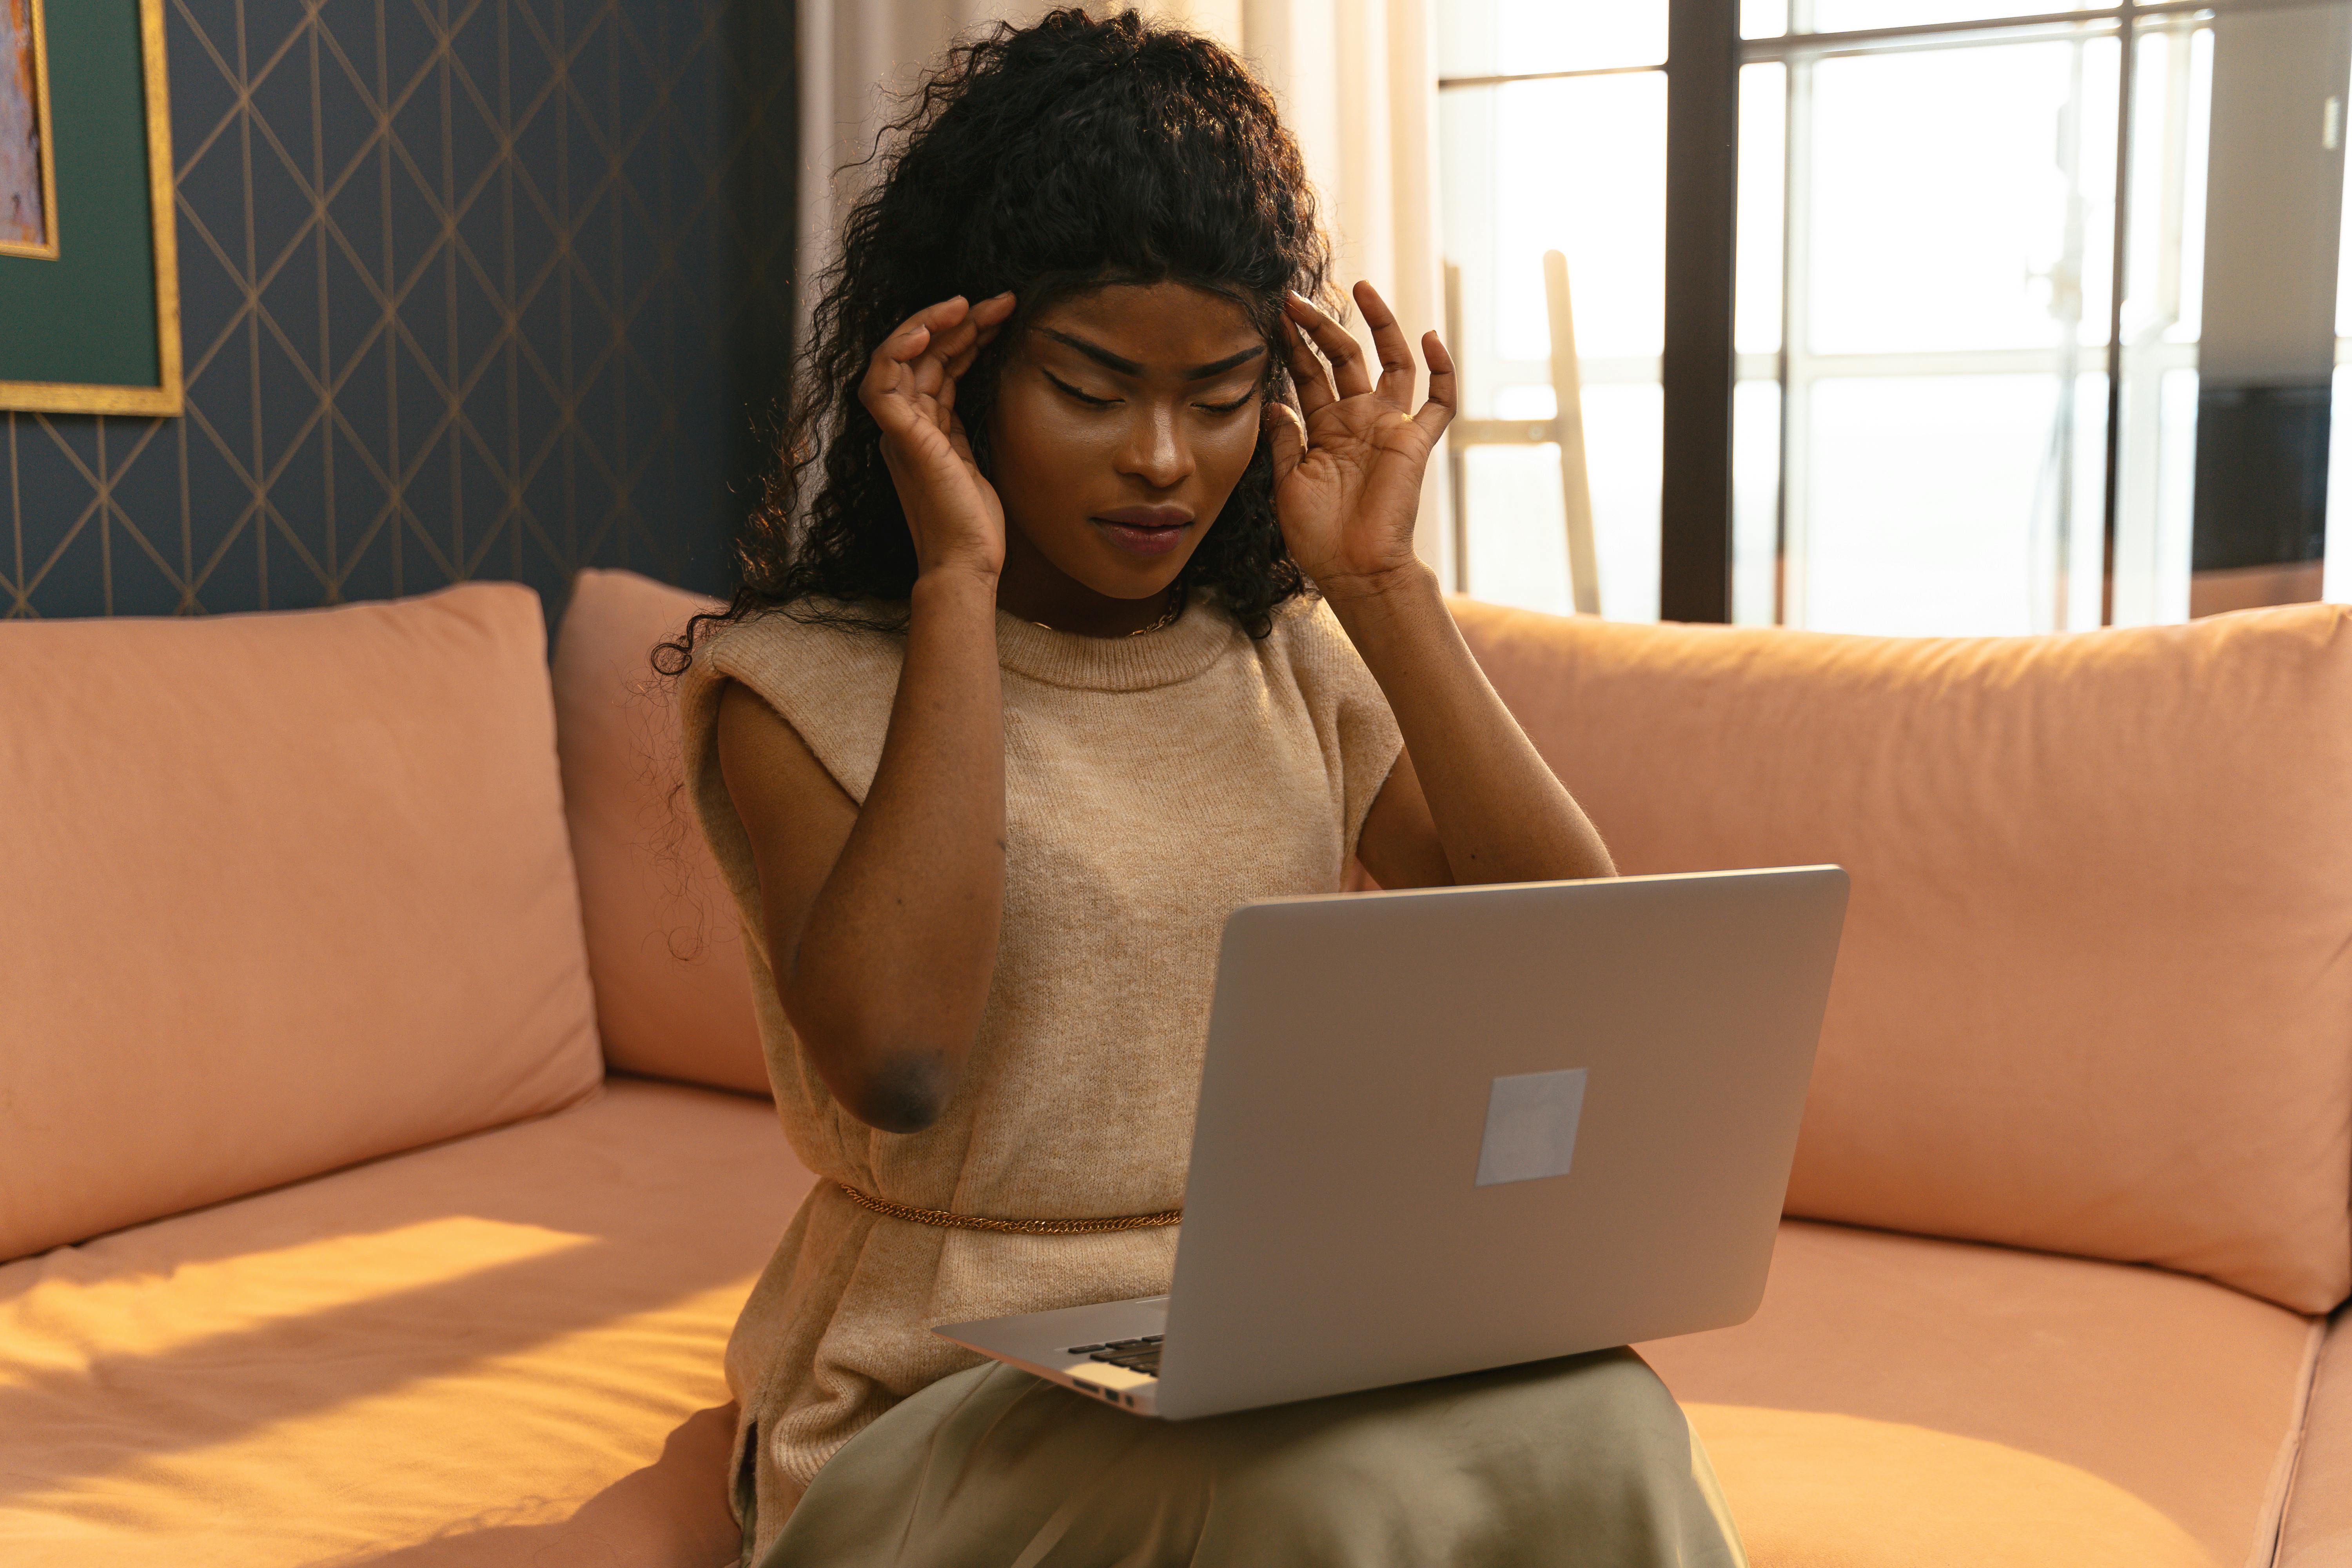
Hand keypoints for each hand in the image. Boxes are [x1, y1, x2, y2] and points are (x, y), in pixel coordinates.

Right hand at [861, 292, 1017, 581]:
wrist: (969, 562)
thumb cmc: (975, 522)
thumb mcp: (977, 458)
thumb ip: (968, 424)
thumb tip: (990, 386)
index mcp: (924, 428)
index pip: (938, 366)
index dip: (966, 336)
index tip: (1000, 317)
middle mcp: (906, 424)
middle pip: (922, 355)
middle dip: (958, 322)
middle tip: (999, 302)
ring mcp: (899, 431)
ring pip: (900, 358)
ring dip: (934, 324)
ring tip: (973, 305)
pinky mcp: (900, 438)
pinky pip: (881, 384)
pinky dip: (897, 351)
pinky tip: (928, 330)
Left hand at [1266, 281, 1454, 598]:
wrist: (1354, 569)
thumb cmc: (1318, 535)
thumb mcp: (1288, 482)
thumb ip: (1285, 439)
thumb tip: (1273, 401)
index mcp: (1325, 429)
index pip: (1309, 374)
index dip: (1294, 345)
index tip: (1276, 317)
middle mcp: (1358, 420)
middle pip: (1343, 358)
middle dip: (1321, 327)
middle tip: (1296, 300)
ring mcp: (1388, 427)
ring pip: (1392, 362)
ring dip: (1379, 325)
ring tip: (1362, 288)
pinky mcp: (1416, 441)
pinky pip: (1438, 402)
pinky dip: (1442, 370)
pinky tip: (1431, 337)